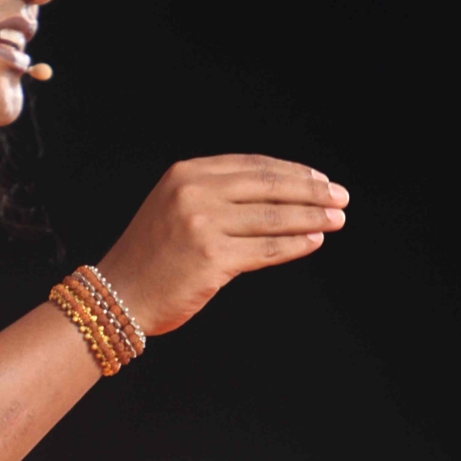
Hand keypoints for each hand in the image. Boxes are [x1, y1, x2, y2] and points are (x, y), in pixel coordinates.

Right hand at [99, 153, 347, 336]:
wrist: (119, 294)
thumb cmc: (151, 257)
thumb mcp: (174, 208)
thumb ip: (215, 195)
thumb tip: (279, 195)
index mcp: (186, 174)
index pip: (253, 166)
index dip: (293, 172)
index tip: (320, 180)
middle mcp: (194, 193)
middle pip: (269, 186)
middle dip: (312, 192)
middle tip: (341, 197)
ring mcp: (203, 224)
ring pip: (274, 217)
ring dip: (312, 218)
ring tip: (336, 220)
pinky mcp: (212, 258)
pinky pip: (267, 248)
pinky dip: (296, 245)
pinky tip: (314, 242)